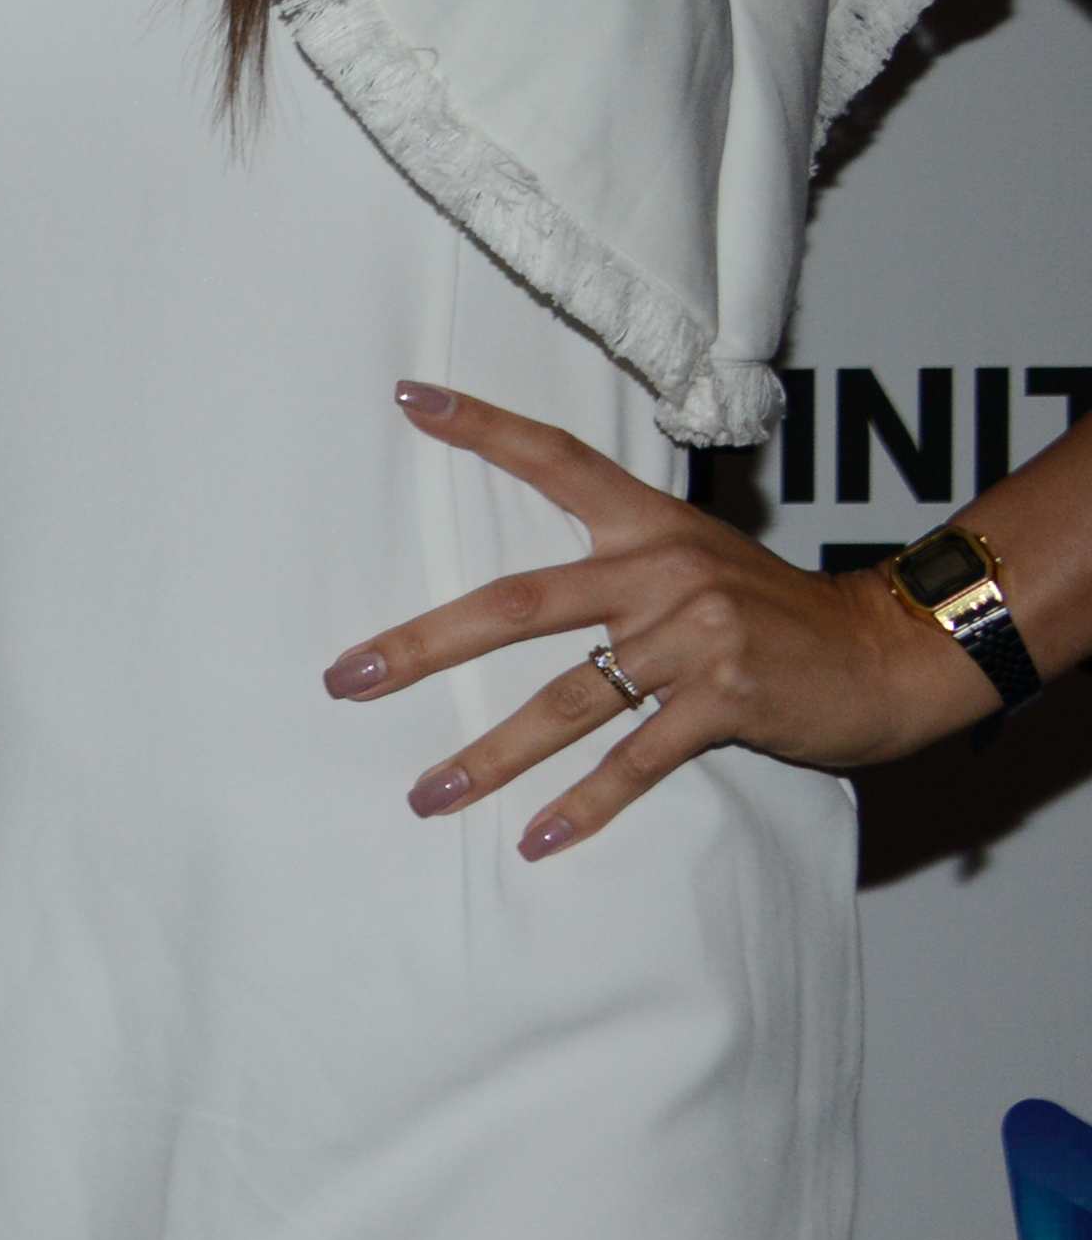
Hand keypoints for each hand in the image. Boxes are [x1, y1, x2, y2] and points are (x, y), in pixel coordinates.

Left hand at [334, 381, 995, 858]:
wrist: (892, 654)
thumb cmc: (781, 614)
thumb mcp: (702, 560)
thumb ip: (624, 567)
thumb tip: (525, 600)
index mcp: (651, 525)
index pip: (555, 459)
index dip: (481, 427)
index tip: (406, 399)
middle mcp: (662, 571)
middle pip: (516, 605)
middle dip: (423, 647)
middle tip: (346, 678)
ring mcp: (694, 636)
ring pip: (565, 700)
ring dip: (490, 756)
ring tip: (426, 795)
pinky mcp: (726, 700)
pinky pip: (635, 759)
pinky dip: (584, 805)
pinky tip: (535, 840)